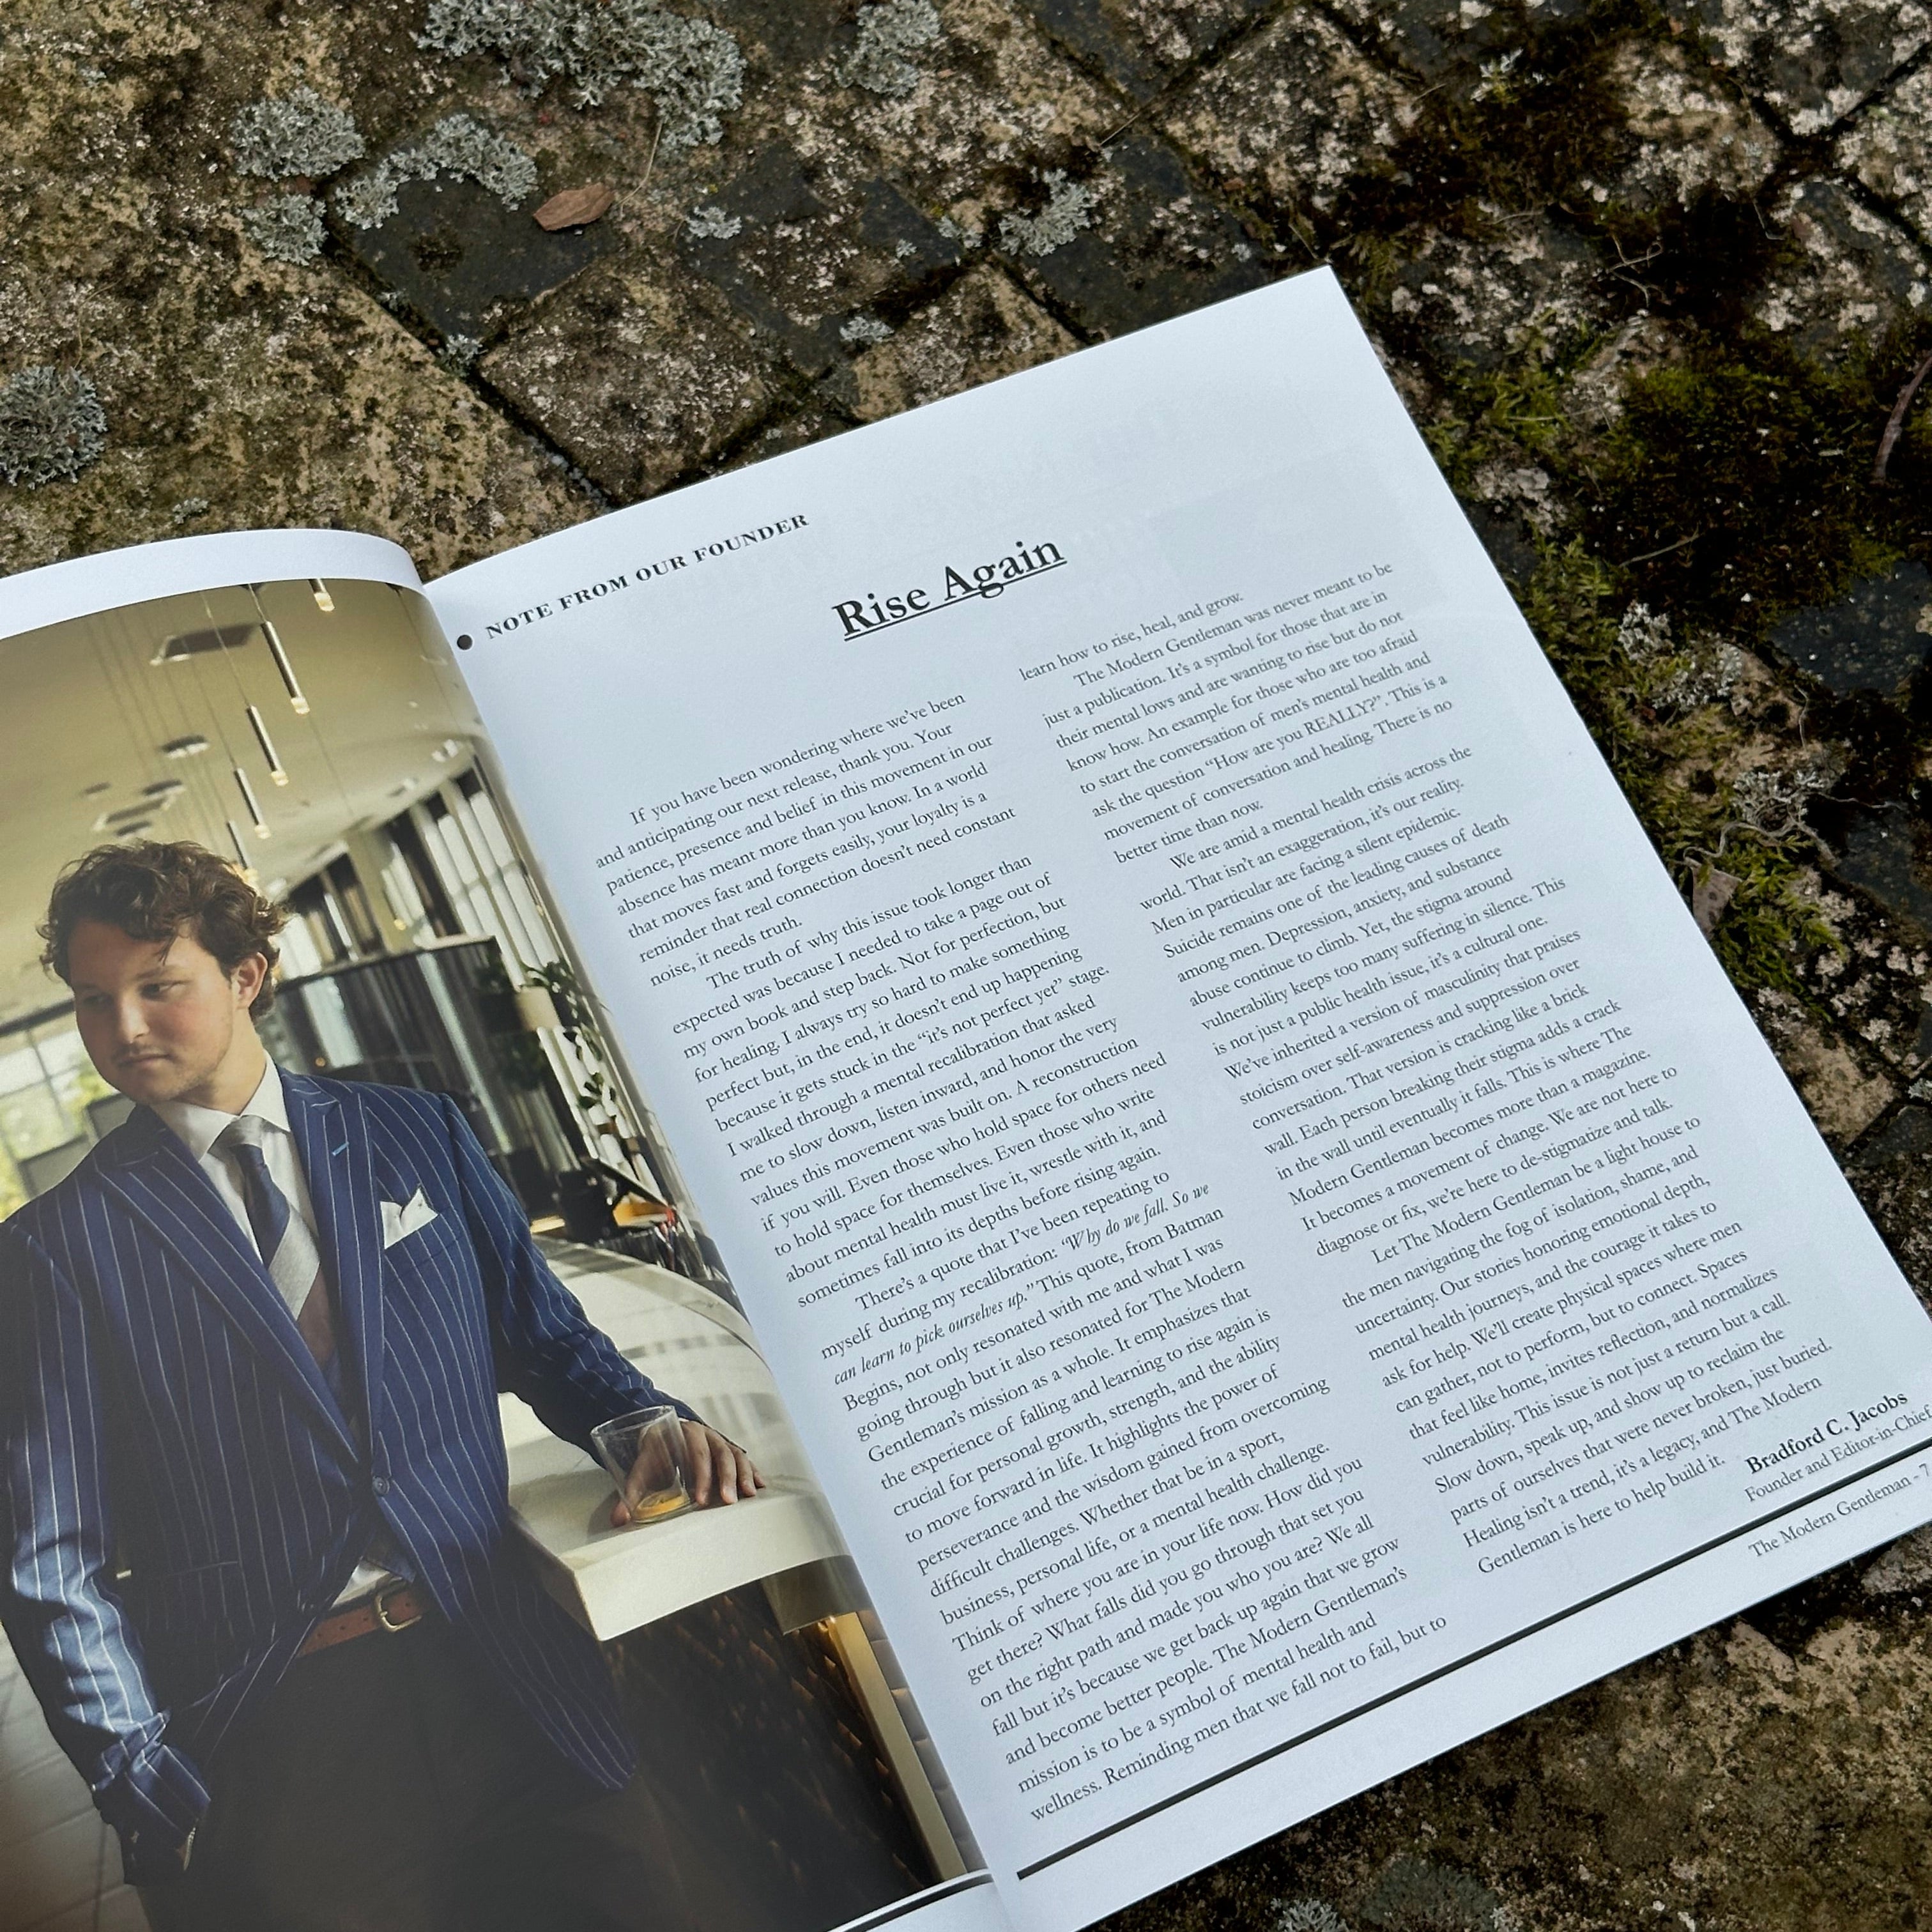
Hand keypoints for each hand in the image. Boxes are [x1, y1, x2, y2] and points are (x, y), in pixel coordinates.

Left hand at [610, 1421, 763, 1524]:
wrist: (663, 1430)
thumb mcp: (642, 1466)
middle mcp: (705, 1433)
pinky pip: (743, 1458)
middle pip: (721, 1453)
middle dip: (727, 1478)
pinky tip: (761, 1485)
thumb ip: (631, 1491)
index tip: (700, 1499)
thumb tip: (619, 1519)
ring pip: (735, 1454)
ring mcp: (719, 1439)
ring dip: (744, 1475)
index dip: (701, 1475)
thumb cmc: (655, 1451)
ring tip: (750, 1495)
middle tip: (729, 1501)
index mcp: (684, 1433)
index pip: (695, 1452)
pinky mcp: (727, 1448)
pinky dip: (753, 1471)